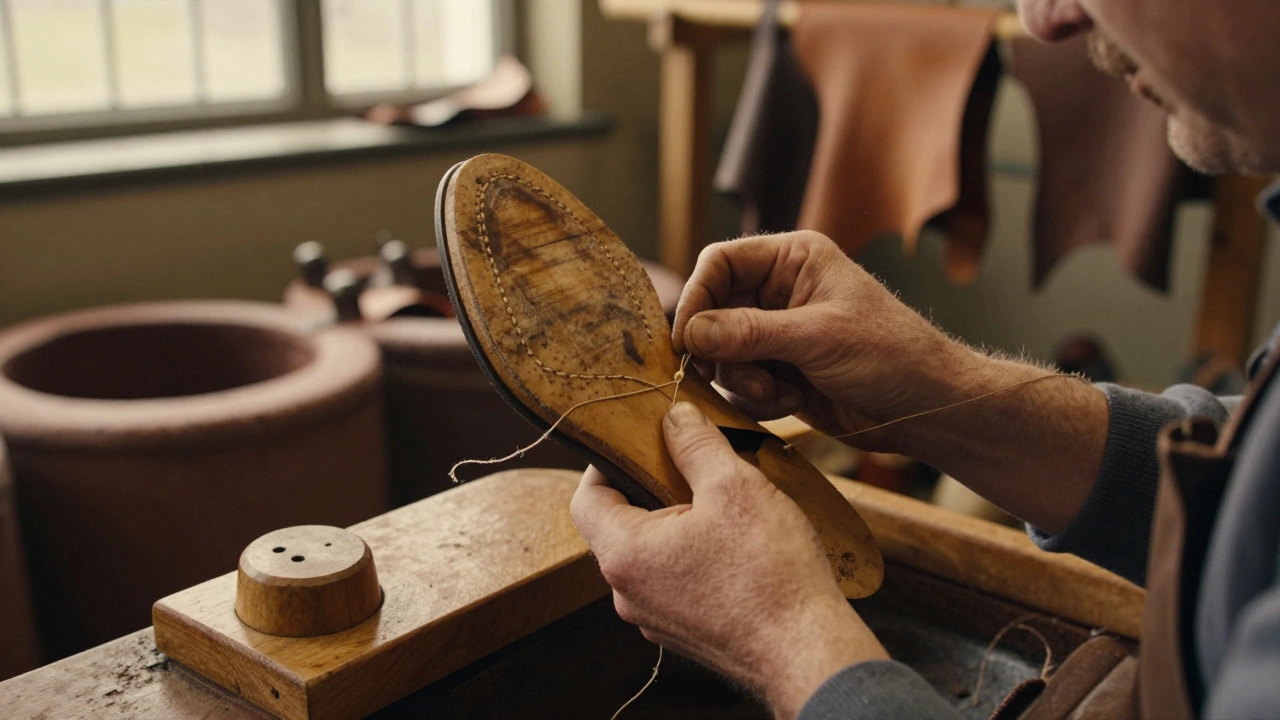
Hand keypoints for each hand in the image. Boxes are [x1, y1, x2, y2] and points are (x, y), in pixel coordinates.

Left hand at [571, 402, 886, 719]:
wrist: (808, 651)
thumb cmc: (769, 572)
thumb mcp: (734, 486)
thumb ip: (696, 444)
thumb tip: (675, 416)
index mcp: (625, 554)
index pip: (587, 497)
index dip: (607, 462)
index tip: (641, 442)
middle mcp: (628, 593)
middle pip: (619, 524)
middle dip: (650, 488)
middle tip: (690, 464)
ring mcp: (656, 617)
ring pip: (650, 554)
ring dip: (676, 523)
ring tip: (720, 502)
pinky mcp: (686, 632)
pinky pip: (674, 581)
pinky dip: (693, 555)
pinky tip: (735, 544)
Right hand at [672, 231, 1107, 532]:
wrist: (928, 408)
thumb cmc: (891, 356)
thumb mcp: (817, 338)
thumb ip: (749, 333)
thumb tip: (691, 332)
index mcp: (793, 260)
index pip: (720, 262)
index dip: (696, 296)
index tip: (686, 338)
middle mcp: (779, 291)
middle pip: (712, 310)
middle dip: (719, 347)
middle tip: (729, 373)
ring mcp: (777, 333)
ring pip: (721, 351)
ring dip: (742, 377)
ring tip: (779, 389)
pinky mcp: (779, 371)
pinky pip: (740, 382)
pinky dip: (756, 397)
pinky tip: (791, 401)